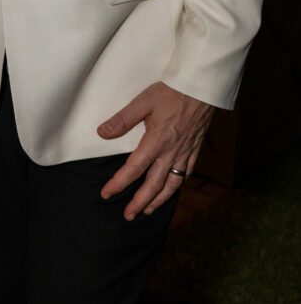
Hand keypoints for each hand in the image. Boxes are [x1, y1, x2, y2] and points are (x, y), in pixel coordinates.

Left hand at [97, 81, 213, 220]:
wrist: (201, 88)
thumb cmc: (171, 92)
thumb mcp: (142, 101)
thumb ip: (122, 120)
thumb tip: (102, 133)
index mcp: (156, 142)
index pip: (134, 169)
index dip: (119, 183)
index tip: (107, 194)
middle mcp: (171, 152)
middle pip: (154, 184)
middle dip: (139, 202)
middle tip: (128, 215)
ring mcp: (185, 153)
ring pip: (172, 184)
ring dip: (158, 200)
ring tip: (147, 210)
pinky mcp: (195, 150)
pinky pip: (186, 174)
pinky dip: (177, 186)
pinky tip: (171, 190)